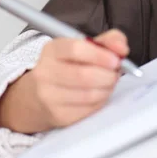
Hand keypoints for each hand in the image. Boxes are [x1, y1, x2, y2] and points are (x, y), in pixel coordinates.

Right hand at [0, 29, 128, 133]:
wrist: (35, 97)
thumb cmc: (65, 67)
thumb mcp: (82, 47)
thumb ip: (107, 41)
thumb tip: (121, 48)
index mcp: (52, 50)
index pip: (76, 49)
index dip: (100, 55)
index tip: (115, 59)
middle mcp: (45, 72)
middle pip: (84, 75)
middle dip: (108, 75)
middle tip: (116, 72)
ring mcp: (49, 96)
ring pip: (89, 94)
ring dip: (107, 88)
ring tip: (109, 82)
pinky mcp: (58, 115)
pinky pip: (88, 109)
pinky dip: (101, 100)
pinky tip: (100, 93)